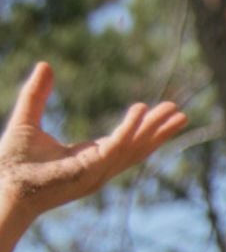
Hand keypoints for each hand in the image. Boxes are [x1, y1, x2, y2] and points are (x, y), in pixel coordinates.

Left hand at [0, 63, 186, 251]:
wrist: (4, 186)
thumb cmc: (12, 162)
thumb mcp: (27, 119)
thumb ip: (37, 94)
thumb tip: (45, 65)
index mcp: (89, 158)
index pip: (124, 142)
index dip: (142, 127)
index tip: (157, 110)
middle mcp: (99, 167)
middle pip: (139, 147)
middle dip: (160, 131)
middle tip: (182, 114)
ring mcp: (99, 170)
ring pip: (135, 146)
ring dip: (156, 129)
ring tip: (176, 112)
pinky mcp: (92, 169)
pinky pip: (117, 145)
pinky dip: (131, 128)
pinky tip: (141, 110)